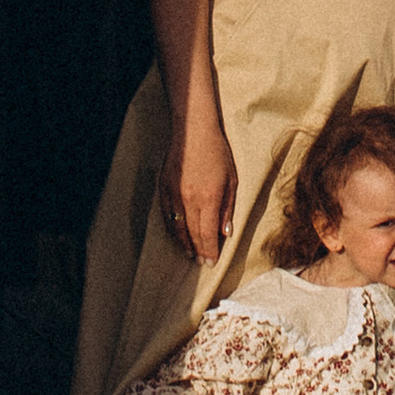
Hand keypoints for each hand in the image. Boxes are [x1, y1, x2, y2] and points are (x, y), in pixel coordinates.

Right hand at [163, 102, 236, 261]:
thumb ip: (227, 208)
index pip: (207, 234)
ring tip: (190, 254)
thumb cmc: (217, 153)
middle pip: (192, 234)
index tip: (212, 262)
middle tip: (202, 262)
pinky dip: (172, 229)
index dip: (209, 250)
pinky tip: (178, 235)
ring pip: (177, 228)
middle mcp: (189, 200)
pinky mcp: (164, 189)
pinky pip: (167, 216)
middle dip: (198, 251)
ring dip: (183, 244)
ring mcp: (174, 195)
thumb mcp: (231, 180)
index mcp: (209, 198)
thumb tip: (225, 233)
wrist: (193, 132)